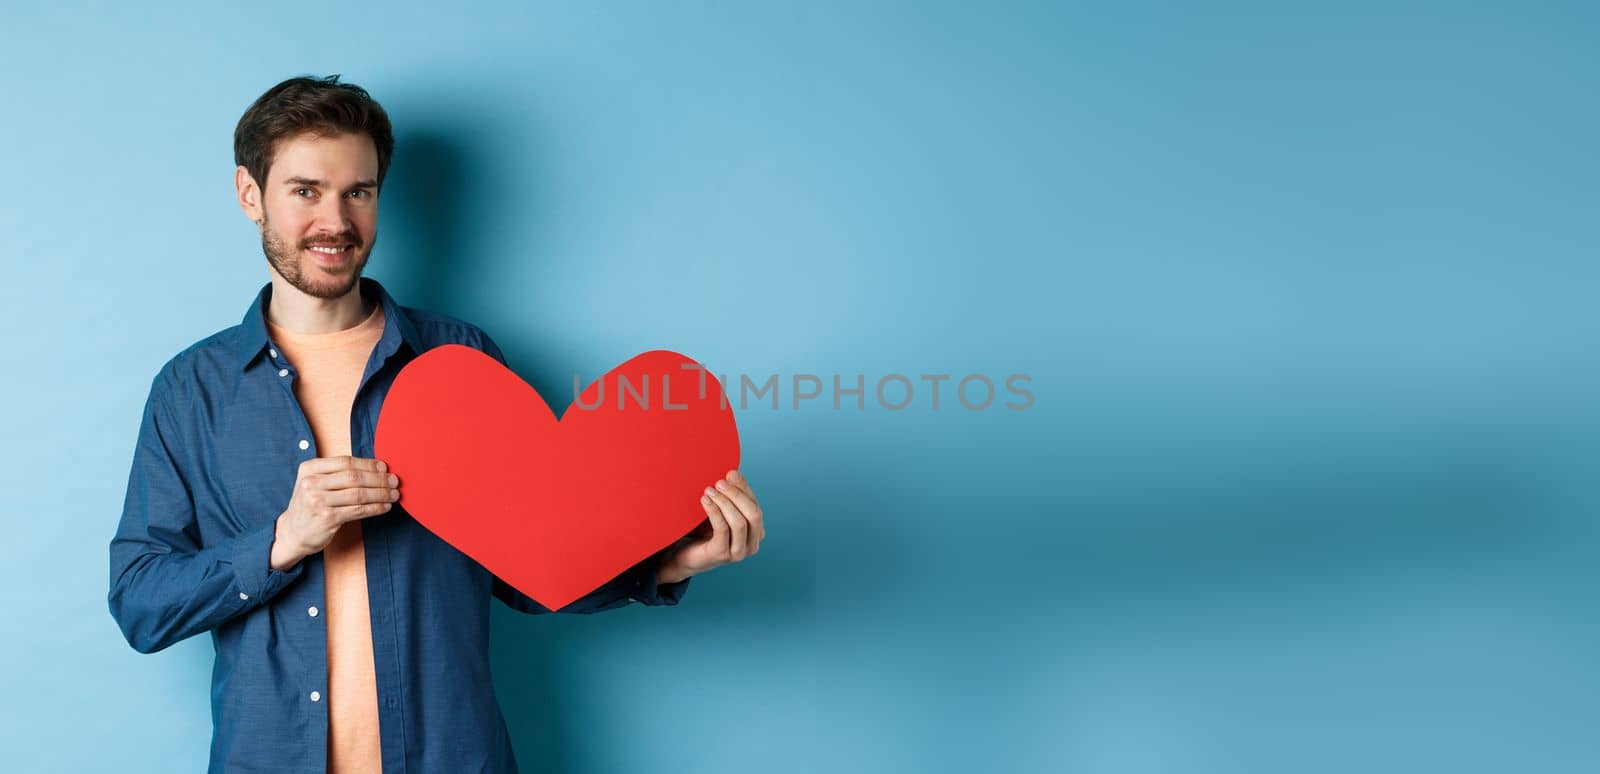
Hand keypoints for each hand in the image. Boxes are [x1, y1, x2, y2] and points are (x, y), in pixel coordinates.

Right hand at [271, 456, 399, 570]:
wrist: (292, 532)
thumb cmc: (309, 505)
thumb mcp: (314, 482)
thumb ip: (336, 473)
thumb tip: (375, 467)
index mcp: (309, 469)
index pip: (345, 462)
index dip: (368, 464)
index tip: (384, 467)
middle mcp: (311, 483)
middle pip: (354, 477)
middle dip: (379, 479)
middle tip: (394, 481)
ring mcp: (318, 501)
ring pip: (359, 494)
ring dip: (381, 494)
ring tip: (394, 494)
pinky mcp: (327, 518)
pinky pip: (358, 510)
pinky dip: (375, 508)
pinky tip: (385, 506)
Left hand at [657, 469, 763, 582]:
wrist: (685, 555)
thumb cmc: (704, 531)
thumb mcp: (721, 511)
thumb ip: (731, 495)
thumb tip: (733, 473)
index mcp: (756, 533)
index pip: (756, 506)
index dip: (744, 488)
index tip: (730, 473)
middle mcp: (752, 545)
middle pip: (754, 515)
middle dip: (737, 495)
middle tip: (719, 482)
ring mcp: (738, 553)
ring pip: (739, 522)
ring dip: (724, 502)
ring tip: (709, 491)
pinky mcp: (721, 555)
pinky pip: (722, 529)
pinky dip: (714, 511)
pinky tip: (705, 501)